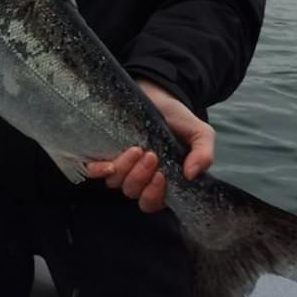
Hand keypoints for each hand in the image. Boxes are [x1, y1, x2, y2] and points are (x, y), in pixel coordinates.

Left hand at [85, 78, 215, 213]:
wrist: (157, 93)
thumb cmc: (178, 118)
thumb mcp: (199, 133)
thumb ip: (203, 153)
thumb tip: (192, 174)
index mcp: (160, 181)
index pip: (153, 203)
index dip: (154, 195)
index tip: (161, 174)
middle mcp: (138, 177)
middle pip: (133, 193)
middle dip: (141, 178)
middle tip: (151, 155)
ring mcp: (120, 165)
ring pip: (115, 183)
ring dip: (126, 169)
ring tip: (137, 148)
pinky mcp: (104, 152)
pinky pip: (93, 170)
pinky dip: (99, 170)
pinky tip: (109, 162)